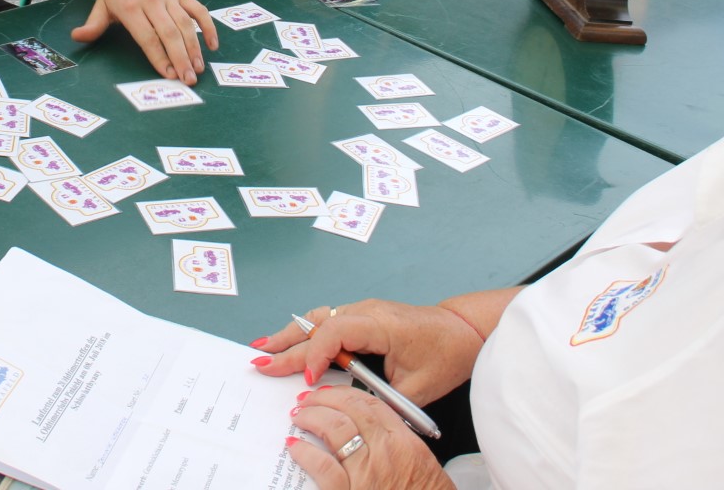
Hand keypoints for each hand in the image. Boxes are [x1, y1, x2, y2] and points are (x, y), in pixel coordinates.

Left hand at [70, 0, 216, 83]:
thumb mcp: (102, 4)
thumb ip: (93, 25)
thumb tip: (76, 38)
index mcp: (130, 8)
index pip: (147, 37)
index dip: (159, 57)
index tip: (168, 76)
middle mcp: (152, 2)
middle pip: (170, 33)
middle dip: (180, 59)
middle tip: (189, 80)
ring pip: (186, 24)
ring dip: (194, 48)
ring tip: (199, 69)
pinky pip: (199, 10)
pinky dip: (209, 27)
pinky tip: (212, 46)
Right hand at [252, 300, 481, 406]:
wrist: (463, 330)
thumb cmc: (446, 354)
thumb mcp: (418, 387)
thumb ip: (382, 399)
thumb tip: (351, 411)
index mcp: (381, 324)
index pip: (337, 332)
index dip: (318, 355)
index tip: (309, 380)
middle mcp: (367, 311)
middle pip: (318, 324)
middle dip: (287, 345)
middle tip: (260, 362)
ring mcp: (363, 311)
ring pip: (318, 319)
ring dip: (290, 335)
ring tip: (264, 348)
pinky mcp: (363, 317)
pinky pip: (327, 322)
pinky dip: (305, 333)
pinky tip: (290, 341)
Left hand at [286, 386, 451, 489]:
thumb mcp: (419, 463)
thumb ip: (395, 440)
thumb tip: (364, 425)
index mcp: (404, 442)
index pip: (371, 403)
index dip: (345, 393)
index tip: (330, 392)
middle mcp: (385, 452)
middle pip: (349, 410)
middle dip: (324, 399)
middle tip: (307, 399)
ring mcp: (366, 473)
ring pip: (334, 429)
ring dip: (311, 418)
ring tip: (299, 416)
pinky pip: (323, 466)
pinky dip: (306, 453)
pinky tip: (296, 446)